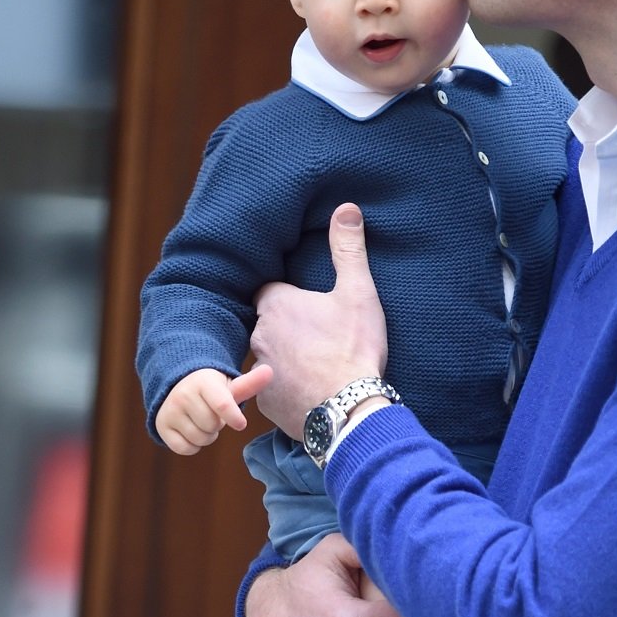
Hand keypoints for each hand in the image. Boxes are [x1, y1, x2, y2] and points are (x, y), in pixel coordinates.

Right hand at [154, 365, 271, 454]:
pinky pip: (184, 448)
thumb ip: (250, 383)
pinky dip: (193, 446)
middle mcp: (183, 395)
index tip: (241, 424)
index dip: (233, 416)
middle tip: (213, 414)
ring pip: (199, 438)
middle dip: (218, 424)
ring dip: (207, 435)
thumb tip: (270, 371)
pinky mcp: (161, 426)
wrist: (178, 387)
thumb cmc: (212, 389)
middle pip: (213, 425)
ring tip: (203, 421)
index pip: (221, 403)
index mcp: (204, 382)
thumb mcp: (229, 384)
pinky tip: (192, 431)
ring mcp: (170, 411)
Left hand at [250, 203, 388, 440]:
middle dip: (286, 326)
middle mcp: (259, 336)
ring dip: (285, 358)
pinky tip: (312, 389)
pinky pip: (273, 389)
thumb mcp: (358, 292)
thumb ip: (349, 249)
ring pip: (268, 357)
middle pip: (267, 324)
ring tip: (315, 363)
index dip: (288, 295)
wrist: (348, 408)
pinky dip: (288, 388)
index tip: (307, 302)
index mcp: (276, 305)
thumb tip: (347, 208)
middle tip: (317, 333)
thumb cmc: (352, 347)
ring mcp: (260, 371)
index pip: (269, 291)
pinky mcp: (266, 403)